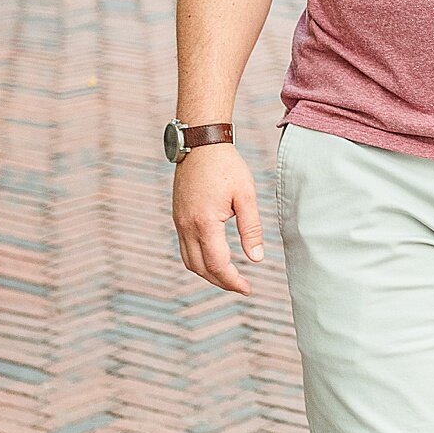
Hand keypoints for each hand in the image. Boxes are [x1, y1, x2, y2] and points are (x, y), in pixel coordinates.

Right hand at [172, 142, 264, 294]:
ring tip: (229, 277)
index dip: (232, 281)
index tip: (247, 289)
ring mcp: (179, 222)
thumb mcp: (246, 195)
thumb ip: (251, 228)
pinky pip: (184, 248)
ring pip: (189, 261)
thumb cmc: (226, 166)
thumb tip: (256, 259)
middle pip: (201, 268)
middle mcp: (187, 226)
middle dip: (221, 282)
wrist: (200, 143)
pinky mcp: (178, 216)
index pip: (217, 264)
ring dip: (207, 273)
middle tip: (241, 286)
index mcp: (205, 223)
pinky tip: (214, 257)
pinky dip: (198, 260)